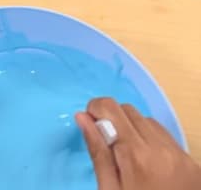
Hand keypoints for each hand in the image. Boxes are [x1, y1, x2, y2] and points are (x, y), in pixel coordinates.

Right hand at [77, 99, 200, 189]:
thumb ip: (97, 152)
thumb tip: (82, 118)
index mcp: (136, 155)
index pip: (110, 107)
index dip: (95, 110)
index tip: (90, 126)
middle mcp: (161, 148)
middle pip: (128, 110)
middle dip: (113, 120)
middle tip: (108, 146)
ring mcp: (180, 155)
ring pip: (148, 121)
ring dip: (133, 129)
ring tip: (129, 158)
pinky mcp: (192, 164)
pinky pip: (166, 137)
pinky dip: (152, 140)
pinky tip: (148, 163)